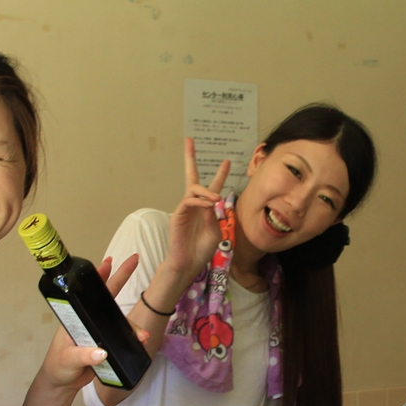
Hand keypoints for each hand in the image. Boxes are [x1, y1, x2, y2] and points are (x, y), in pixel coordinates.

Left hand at [40, 253, 148, 387]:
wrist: (62, 384)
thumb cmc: (58, 367)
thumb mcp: (67, 360)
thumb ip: (83, 356)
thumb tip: (102, 352)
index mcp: (77, 318)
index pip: (89, 293)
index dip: (100, 277)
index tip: (109, 261)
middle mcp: (89, 321)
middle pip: (108, 298)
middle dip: (122, 278)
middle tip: (135, 260)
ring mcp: (98, 332)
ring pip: (119, 321)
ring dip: (133, 326)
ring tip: (143, 336)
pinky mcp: (106, 345)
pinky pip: (122, 337)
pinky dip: (133, 339)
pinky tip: (141, 341)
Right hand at [161, 138, 229, 283]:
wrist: (188, 264)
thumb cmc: (202, 250)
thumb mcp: (216, 231)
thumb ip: (214, 215)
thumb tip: (213, 200)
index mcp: (205, 208)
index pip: (213, 186)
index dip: (220, 174)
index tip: (227, 161)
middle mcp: (194, 205)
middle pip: (191, 176)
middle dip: (190, 158)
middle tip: (189, 141)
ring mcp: (184, 209)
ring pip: (193, 189)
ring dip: (207, 191)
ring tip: (216, 198)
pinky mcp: (178, 216)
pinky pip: (188, 201)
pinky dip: (199, 201)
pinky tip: (208, 205)